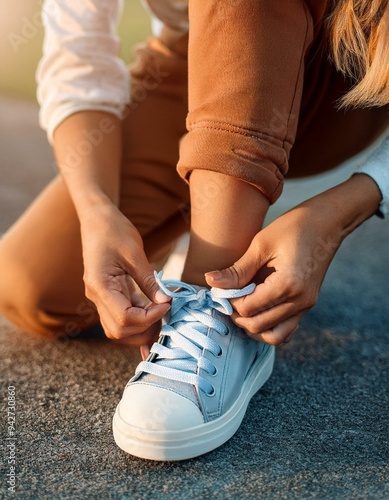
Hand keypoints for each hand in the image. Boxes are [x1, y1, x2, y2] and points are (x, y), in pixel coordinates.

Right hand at [80, 202, 169, 345]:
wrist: (97, 219)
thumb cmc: (115, 230)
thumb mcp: (135, 253)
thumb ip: (149, 280)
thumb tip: (166, 301)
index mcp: (101, 286)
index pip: (125, 318)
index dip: (149, 318)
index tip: (167, 305)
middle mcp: (96, 297)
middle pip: (119, 331)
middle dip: (145, 329)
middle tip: (166, 314)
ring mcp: (99, 298)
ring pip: (117, 329)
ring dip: (141, 328)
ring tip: (162, 314)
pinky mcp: (107, 295)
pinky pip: (120, 317)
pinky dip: (137, 319)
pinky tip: (154, 311)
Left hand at [205, 197, 343, 344]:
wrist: (327, 222)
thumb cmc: (293, 227)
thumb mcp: (261, 244)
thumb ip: (237, 270)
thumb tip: (210, 281)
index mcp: (288, 285)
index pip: (248, 308)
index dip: (230, 301)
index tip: (222, 287)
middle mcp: (300, 301)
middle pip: (258, 326)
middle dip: (238, 315)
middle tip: (228, 297)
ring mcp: (306, 306)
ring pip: (274, 336)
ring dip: (253, 327)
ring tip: (242, 307)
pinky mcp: (308, 305)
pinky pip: (287, 329)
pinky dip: (269, 327)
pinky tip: (258, 310)